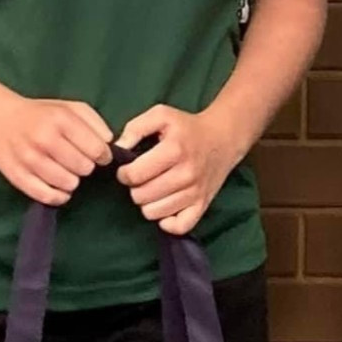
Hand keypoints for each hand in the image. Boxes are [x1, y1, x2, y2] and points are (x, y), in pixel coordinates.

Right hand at [0, 95, 112, 206]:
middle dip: (87, 167)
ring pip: (68, 184)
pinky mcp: (18, 177)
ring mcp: (30, 160)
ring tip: (68, 172)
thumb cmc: (42, 114)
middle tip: (79, 161)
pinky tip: (60, 187)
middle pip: (84, 168)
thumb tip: (110, 144)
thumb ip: (95, 123)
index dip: (104, 156)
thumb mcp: (70, 108)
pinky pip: (48, 197)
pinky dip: (59, 196)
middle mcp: (45, 139)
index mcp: (61, 120)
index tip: (101, 156)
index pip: (96, 149)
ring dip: (73, 181)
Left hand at [113, 104, 245, 234]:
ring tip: (152, 189)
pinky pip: (179, 227)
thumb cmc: (187, 127)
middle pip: (141, 196)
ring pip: (154, 213)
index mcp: (174, 150)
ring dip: (148, 203)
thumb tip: (118, 148)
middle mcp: (186, 174)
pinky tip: (165, 207)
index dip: (124, 173)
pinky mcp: (202, 205)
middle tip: (142, 178)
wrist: (222, 138)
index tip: (127, 169)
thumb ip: (135, 127)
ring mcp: (196, 192)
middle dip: (135, 188)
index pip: (134, 175)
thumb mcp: (161, 115)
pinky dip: (167, 221)